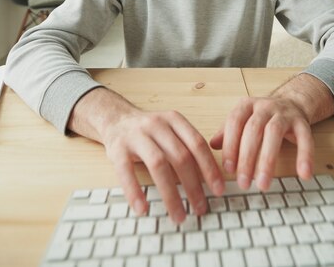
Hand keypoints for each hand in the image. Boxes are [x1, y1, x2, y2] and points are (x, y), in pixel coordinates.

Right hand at [102, 103, 224, 222]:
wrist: (115, 117)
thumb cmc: (149, 131)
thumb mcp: (170, 129)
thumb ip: (187, 147)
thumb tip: (210, 179)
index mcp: (174, 119)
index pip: (197, 143)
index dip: (209, 168)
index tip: (218, 189)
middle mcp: (157, 124)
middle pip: (180, 156)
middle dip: (193, 186)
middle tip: (201, 208)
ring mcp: (136, 135)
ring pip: (158, 164)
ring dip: (170, 194)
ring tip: (179, 215)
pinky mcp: (117, 148)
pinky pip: (126, 171)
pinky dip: (135, 191)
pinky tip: (142, 208)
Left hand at [210, 95, 313, 190]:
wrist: (292, 103)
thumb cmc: (262, 117)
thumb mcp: (243, 120)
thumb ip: (228, 131)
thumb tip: (213, 145)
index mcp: (247, 105)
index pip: (235, 122)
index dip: (230, 145)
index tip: (228, 169)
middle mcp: (265, 106)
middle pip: (253, 130)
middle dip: (247, 158)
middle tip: (243, 183)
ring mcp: (284, 113)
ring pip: (274, 133)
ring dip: (267, 160)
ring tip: (263, 184)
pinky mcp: (302, 122)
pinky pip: (305, 138)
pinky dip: (305, 156)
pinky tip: (303, 174)